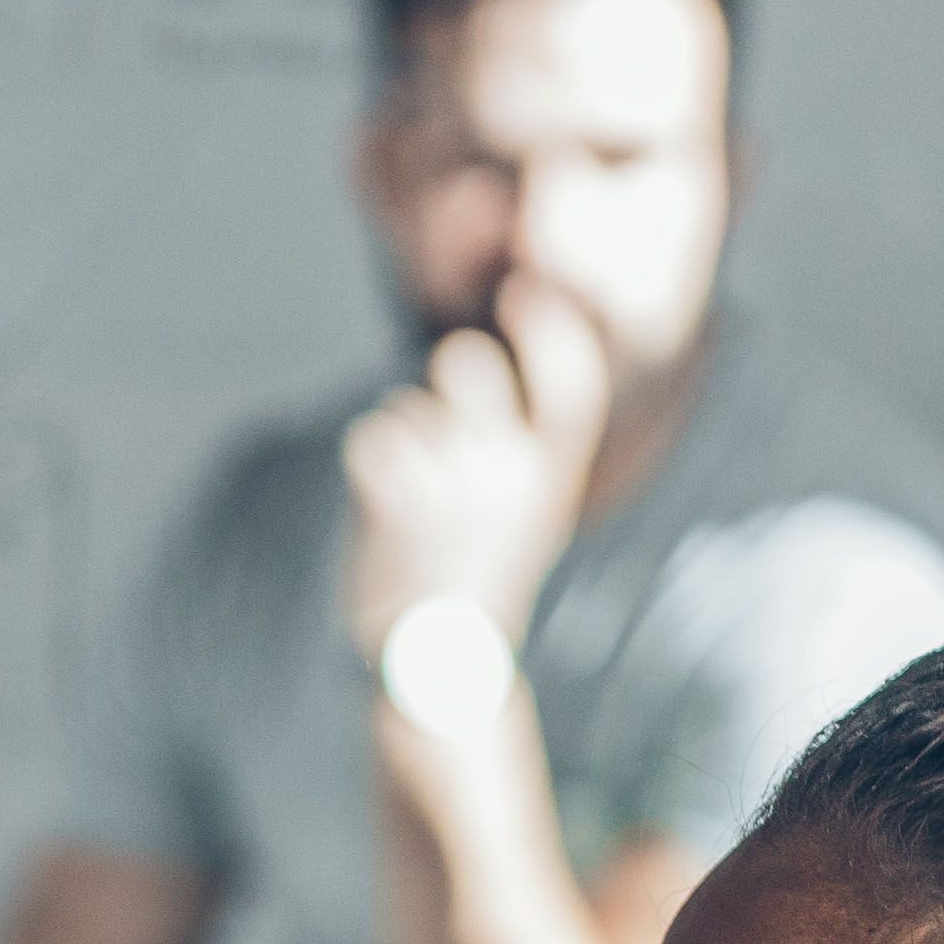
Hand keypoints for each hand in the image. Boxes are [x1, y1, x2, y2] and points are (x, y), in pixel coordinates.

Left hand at [337, 270, 612, 657]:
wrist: (442, 655)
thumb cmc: (484, 565)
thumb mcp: (528, 500)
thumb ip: (519, 429)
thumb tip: (481, 350)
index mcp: (557, 472)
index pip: (571, 377)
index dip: (551, 322)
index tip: (524, 288)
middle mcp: (512, 475)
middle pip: (465, 361)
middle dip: (451, 370)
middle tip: (454, 413)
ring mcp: (450, 488)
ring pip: (408, 406)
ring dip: (406, 438)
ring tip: (423, 498)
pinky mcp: (394, 503)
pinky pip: (371, 436)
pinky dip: (372, 460)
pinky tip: (389, 503)